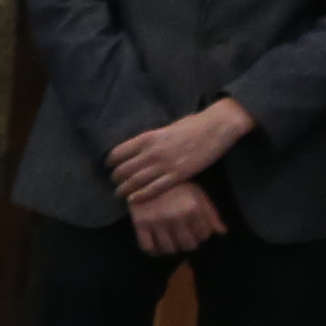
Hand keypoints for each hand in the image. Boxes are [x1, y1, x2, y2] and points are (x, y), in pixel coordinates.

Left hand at [105, 95, 253, 203]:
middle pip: (123, 170)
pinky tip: (133, 199)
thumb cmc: (191, 125)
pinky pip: (154, 189)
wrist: (215, 128)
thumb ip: (149, 140)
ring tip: (120, 193)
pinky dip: (140, 195)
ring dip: (124, 189)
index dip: (110, 162)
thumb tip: (137, 149)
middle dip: (115, 178)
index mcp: (146, 138)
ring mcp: (164, 165)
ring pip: (135, 181)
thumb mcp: (163, 129)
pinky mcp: (178, 175)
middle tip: (115, 182)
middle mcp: (151, 152)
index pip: (118, 153)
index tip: (109, 167)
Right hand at [128, 179, 224, 257]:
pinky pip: (147, 247)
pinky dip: (153, 251)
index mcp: (193, 208)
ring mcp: (157, 221)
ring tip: (171, 242)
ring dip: (172, 249)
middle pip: (188, 245)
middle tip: (183, 238)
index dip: (201, 235)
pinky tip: (156, 246)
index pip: (204, 235)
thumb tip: (221, 232)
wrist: (145, 173)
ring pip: (169, 249)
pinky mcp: (140, 223)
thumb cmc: (176, 185)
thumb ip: (211, 213)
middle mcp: (176, 216)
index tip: (196, 231)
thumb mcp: (197, 194)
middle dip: (188, 243)